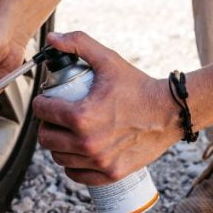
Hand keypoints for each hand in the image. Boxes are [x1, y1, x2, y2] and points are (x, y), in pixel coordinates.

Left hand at [32, 31, 181, 185]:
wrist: (170, 112)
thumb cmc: (139, 87)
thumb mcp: (108, 60)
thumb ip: (78, 43)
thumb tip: (52, 38)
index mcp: (81, 116)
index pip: (41, 111)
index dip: (42, 102)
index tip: (49, 99)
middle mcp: (87, 143)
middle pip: (46, 137)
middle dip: (48, 124)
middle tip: (59, 116)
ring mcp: (99, 162)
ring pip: (58, 157)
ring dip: (59, 144)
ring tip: (68, 132)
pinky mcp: (110, 173)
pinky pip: (76, 174)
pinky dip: (73, 165)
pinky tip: (78, 152)